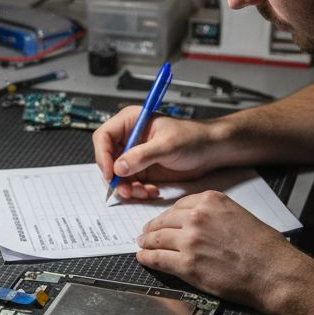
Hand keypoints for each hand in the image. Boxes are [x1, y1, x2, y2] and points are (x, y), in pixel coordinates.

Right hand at [92, 106, 221, 198]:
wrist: (211, 150)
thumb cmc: (193, 137)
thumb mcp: (167, 145)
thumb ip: (142, 156)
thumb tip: (119, 167)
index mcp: (131, 122)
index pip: (103, 137)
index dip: (103, 155)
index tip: (111, 173)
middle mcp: (130, 139)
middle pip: (107, 159)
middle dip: (116, 177)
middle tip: (127, 189)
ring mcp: (135, 156)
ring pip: (117, 176)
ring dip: (127, 188)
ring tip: (143, 192)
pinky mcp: (143, 170)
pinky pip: (130, 184)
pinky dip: (137, 192)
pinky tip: (151, 191)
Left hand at [135, 190, 298, 308]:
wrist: (272, 271)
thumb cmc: (263, 247)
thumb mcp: (238, 215)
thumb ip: (214, 215)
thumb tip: (197, 223)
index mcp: (211, 201)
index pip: (178, 206)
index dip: (167, 216)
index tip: (163, 221)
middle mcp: (197, 217)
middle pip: (164, 221)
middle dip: (152, 228)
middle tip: (145, 233)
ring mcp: (190, 241)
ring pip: (157, 239)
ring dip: (146, 242)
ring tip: (142, 245)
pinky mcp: (187, 264)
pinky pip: (158, 259)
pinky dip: (147, 258)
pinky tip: (143, 258)